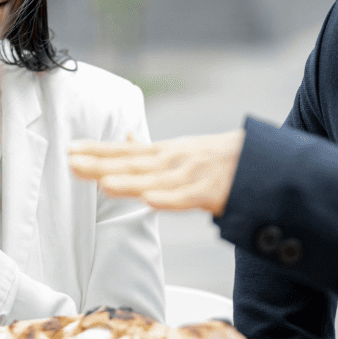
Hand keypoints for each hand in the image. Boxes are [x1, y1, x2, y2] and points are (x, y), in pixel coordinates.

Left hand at [68, 131, 244, 215]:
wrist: (267, 163)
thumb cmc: (222, 159)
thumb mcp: (183, 150)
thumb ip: (152, 150)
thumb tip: (125, 138)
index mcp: (167, 153)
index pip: (126, 152)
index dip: (98, 151)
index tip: (71, 150)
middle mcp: (176, 160)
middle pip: (134, 163)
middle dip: (102, 163)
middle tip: (73, 162)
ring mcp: (195, 175)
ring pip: (157, 181)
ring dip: (130, 182)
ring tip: (103, 183)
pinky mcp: (215, 192)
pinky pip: (189, 198)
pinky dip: (170, 199)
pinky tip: (151, 200)